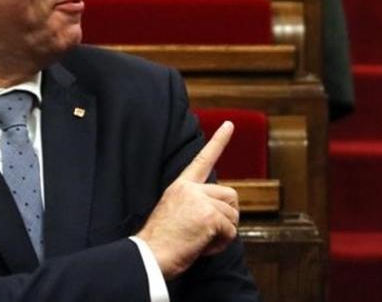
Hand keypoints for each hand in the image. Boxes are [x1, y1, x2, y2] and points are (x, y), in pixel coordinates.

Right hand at [137, 121, 239, 278]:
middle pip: (230, 195)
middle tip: (210, 232)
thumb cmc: (159, 242)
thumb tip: (219, 212)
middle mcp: (191, 189)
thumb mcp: (174, 212)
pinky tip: (203, 248)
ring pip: (233, 214)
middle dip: (227, 216)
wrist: (148, 256)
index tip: (230, 124)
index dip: (219, 141)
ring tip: (202, 241)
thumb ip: (194, 204)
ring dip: (224, 232)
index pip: (203, 159)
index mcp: (181, 186)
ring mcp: (200, 201)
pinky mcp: (208, 217)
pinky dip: (222, 243)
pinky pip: (230, 231)